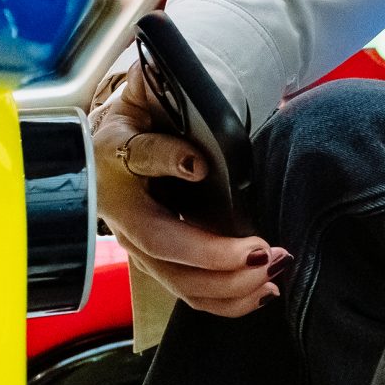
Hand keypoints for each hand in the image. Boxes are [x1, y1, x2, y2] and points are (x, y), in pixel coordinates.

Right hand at [90, 73, 284, 316]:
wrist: (113, 142)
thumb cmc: (138, 113)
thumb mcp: (144, 90)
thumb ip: (157, 84)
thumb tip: (172, 86)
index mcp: (115, 157)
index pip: (140, 156)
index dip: (169, 160)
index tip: (200, 164)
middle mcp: (124, 213)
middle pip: (165, 245)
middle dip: (215, 256)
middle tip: (262, 249)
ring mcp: (140, 245)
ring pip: (180, 281)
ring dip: (229, 286)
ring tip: (271, 270)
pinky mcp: (161, 263)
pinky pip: (191, 292)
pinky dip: (228, 300)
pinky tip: (262, 292)